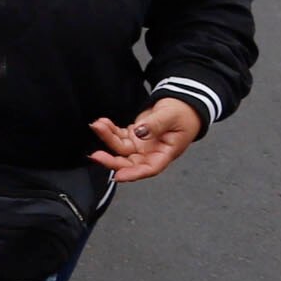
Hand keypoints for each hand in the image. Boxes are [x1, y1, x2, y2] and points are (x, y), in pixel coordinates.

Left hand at [87, 97, 203, 182]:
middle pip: (130, 162)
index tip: (118, 175)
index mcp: (165, 153)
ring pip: (121, 148)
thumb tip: (139, 132)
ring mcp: (142, 145)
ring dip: (108, 138)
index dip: (133, 174)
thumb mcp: (171, 116)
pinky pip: (119, 136)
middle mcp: (151, 153)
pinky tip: (103, 123)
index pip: (149, 168)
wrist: (182, 105)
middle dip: (112, 160)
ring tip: (98, 126)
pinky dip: (110, 130)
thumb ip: (155, 125)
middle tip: (97, 155)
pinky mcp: (135, 136)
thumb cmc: (183, 114)